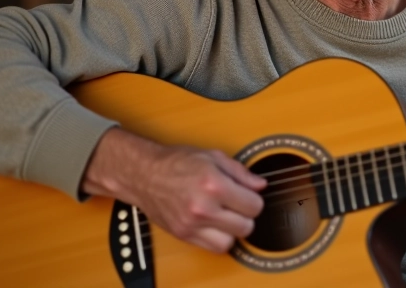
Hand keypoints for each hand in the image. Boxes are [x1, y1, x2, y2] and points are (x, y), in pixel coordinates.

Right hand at [83, 128, 266, 252]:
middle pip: (246, 226)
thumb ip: (240, 172)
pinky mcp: (183, 235)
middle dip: (246, 215)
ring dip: (233, 230)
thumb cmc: (177, 162)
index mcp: (213, 184)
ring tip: (226, 216)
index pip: (254, 205)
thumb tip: (260, 185)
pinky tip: (215, 224)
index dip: (254, 199)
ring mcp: (192, 224)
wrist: (144, 175)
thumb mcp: (213, 156)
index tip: (247, 195)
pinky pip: (213, 248)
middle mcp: (203, 207)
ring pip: (231, 241)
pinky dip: (219, 239)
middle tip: (238, 205)